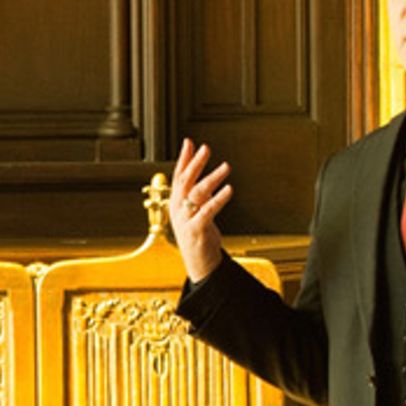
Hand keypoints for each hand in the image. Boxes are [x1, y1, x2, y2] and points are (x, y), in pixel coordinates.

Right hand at [170, 138, 233, 281]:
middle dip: (195, 163)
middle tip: (206, 148)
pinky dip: (218, 199)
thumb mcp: (197, 211)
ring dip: (212, 178)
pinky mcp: (196, 230)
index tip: (189, 142)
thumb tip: (207, 176)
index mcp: (177, 203)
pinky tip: (229, 189)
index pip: (178, 176)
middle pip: (185, 181)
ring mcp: (186, 219)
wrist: (199, 263)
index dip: (184, 159)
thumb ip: (200, 194)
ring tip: (226, 167)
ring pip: (197, 193)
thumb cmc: (198, 236)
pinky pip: (207, 211)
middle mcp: (178, 209)